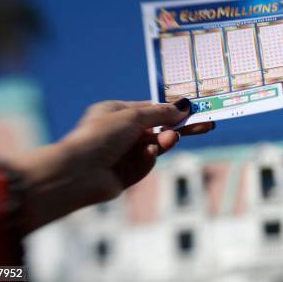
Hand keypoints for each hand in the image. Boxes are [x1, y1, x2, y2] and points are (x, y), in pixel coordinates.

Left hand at [8, 98, 212, 232]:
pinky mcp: (125, 174)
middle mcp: (119, 132)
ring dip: (163, 142)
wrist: (78, 172)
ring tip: (169, 140)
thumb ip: (160, 113)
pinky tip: (148, 155)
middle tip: (204, 127)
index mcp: (116, 112)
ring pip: (154, 147)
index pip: (150, 109)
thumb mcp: (133, 116)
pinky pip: (146, 164)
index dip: (171, 111)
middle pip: (156, 129)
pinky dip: (149, 159)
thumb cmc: (100, 136)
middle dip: (176, 128)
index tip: (193, 112)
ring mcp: (122, 154)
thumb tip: (182, 106)